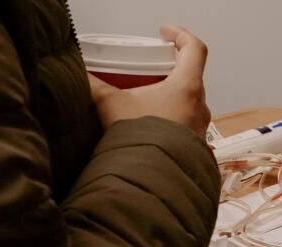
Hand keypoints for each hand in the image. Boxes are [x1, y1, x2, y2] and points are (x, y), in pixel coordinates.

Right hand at [88, 25, 210, 135]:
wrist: (153, 179)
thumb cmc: (142, 140)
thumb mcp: (112, 105)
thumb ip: (96, 86)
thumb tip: (82, 76)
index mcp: (187, 87)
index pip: (194, 49)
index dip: (180, 35)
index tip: (164, 33)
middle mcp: (199, 105)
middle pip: (190, 76)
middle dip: (169, 69)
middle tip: (148, 68)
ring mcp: (200, 126)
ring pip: (188, 101)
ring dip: (168, 96)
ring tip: (145, 99)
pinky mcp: (194, 144)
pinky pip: (185, 123)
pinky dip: (169, 117)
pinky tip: (149, 123)